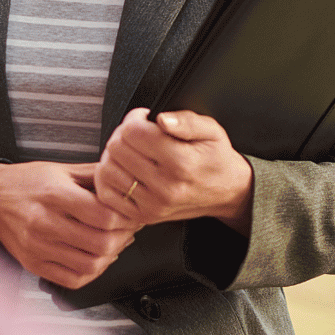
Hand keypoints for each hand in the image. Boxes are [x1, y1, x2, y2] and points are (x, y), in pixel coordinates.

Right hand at [0, 161, 142, 288]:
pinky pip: (72, 279)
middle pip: (100, 243)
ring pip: (89, 265)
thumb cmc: (26, 182)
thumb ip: (95, 175)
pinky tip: (96, 259)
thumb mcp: (62, 169)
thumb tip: (124, 181)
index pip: (103, 216)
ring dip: (110, 257)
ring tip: (115, 244)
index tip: (131, 214)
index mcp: (55, 195)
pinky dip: (91, 273)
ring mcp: (38, 248)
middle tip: (128, 230)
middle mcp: (45, 223)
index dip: (125, 218)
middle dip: (123, 238)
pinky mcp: (34, 264)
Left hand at [96, 108, 255, 233]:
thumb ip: (187, 121)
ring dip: (113, 155)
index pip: (134, 132)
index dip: (135, 118)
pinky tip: (124, 169)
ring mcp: (152, 205)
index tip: (145, 119)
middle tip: (137, 133)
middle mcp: (166, 187)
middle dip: (123, 134)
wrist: (226, 193)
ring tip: (131, 150)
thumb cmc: (216, 159)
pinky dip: (109, 179)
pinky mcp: (143, 216)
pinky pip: (107, 195)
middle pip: (117, 149)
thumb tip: (162, 118)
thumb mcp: (212, 131)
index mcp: (182, 163)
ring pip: (107, 171)